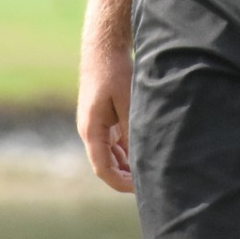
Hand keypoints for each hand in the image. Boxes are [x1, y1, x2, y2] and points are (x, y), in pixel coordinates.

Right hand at [76, 39, 134, 192]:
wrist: (104, 48)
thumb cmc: (114, 71)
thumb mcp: (127, 100)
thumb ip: (131, 127)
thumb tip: (139, 153)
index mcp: (91, 130)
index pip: (102, 168)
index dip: (119, 183)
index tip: (139, 189)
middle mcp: (90, 131)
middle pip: (105, 164)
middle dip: (125, 177)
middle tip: (149, 182)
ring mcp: (95, 125)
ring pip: (110, 155)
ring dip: (126, 164)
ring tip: (149, 170)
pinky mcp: (102, 118)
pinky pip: (113, 142)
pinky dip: (126, 151)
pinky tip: (142, 152)